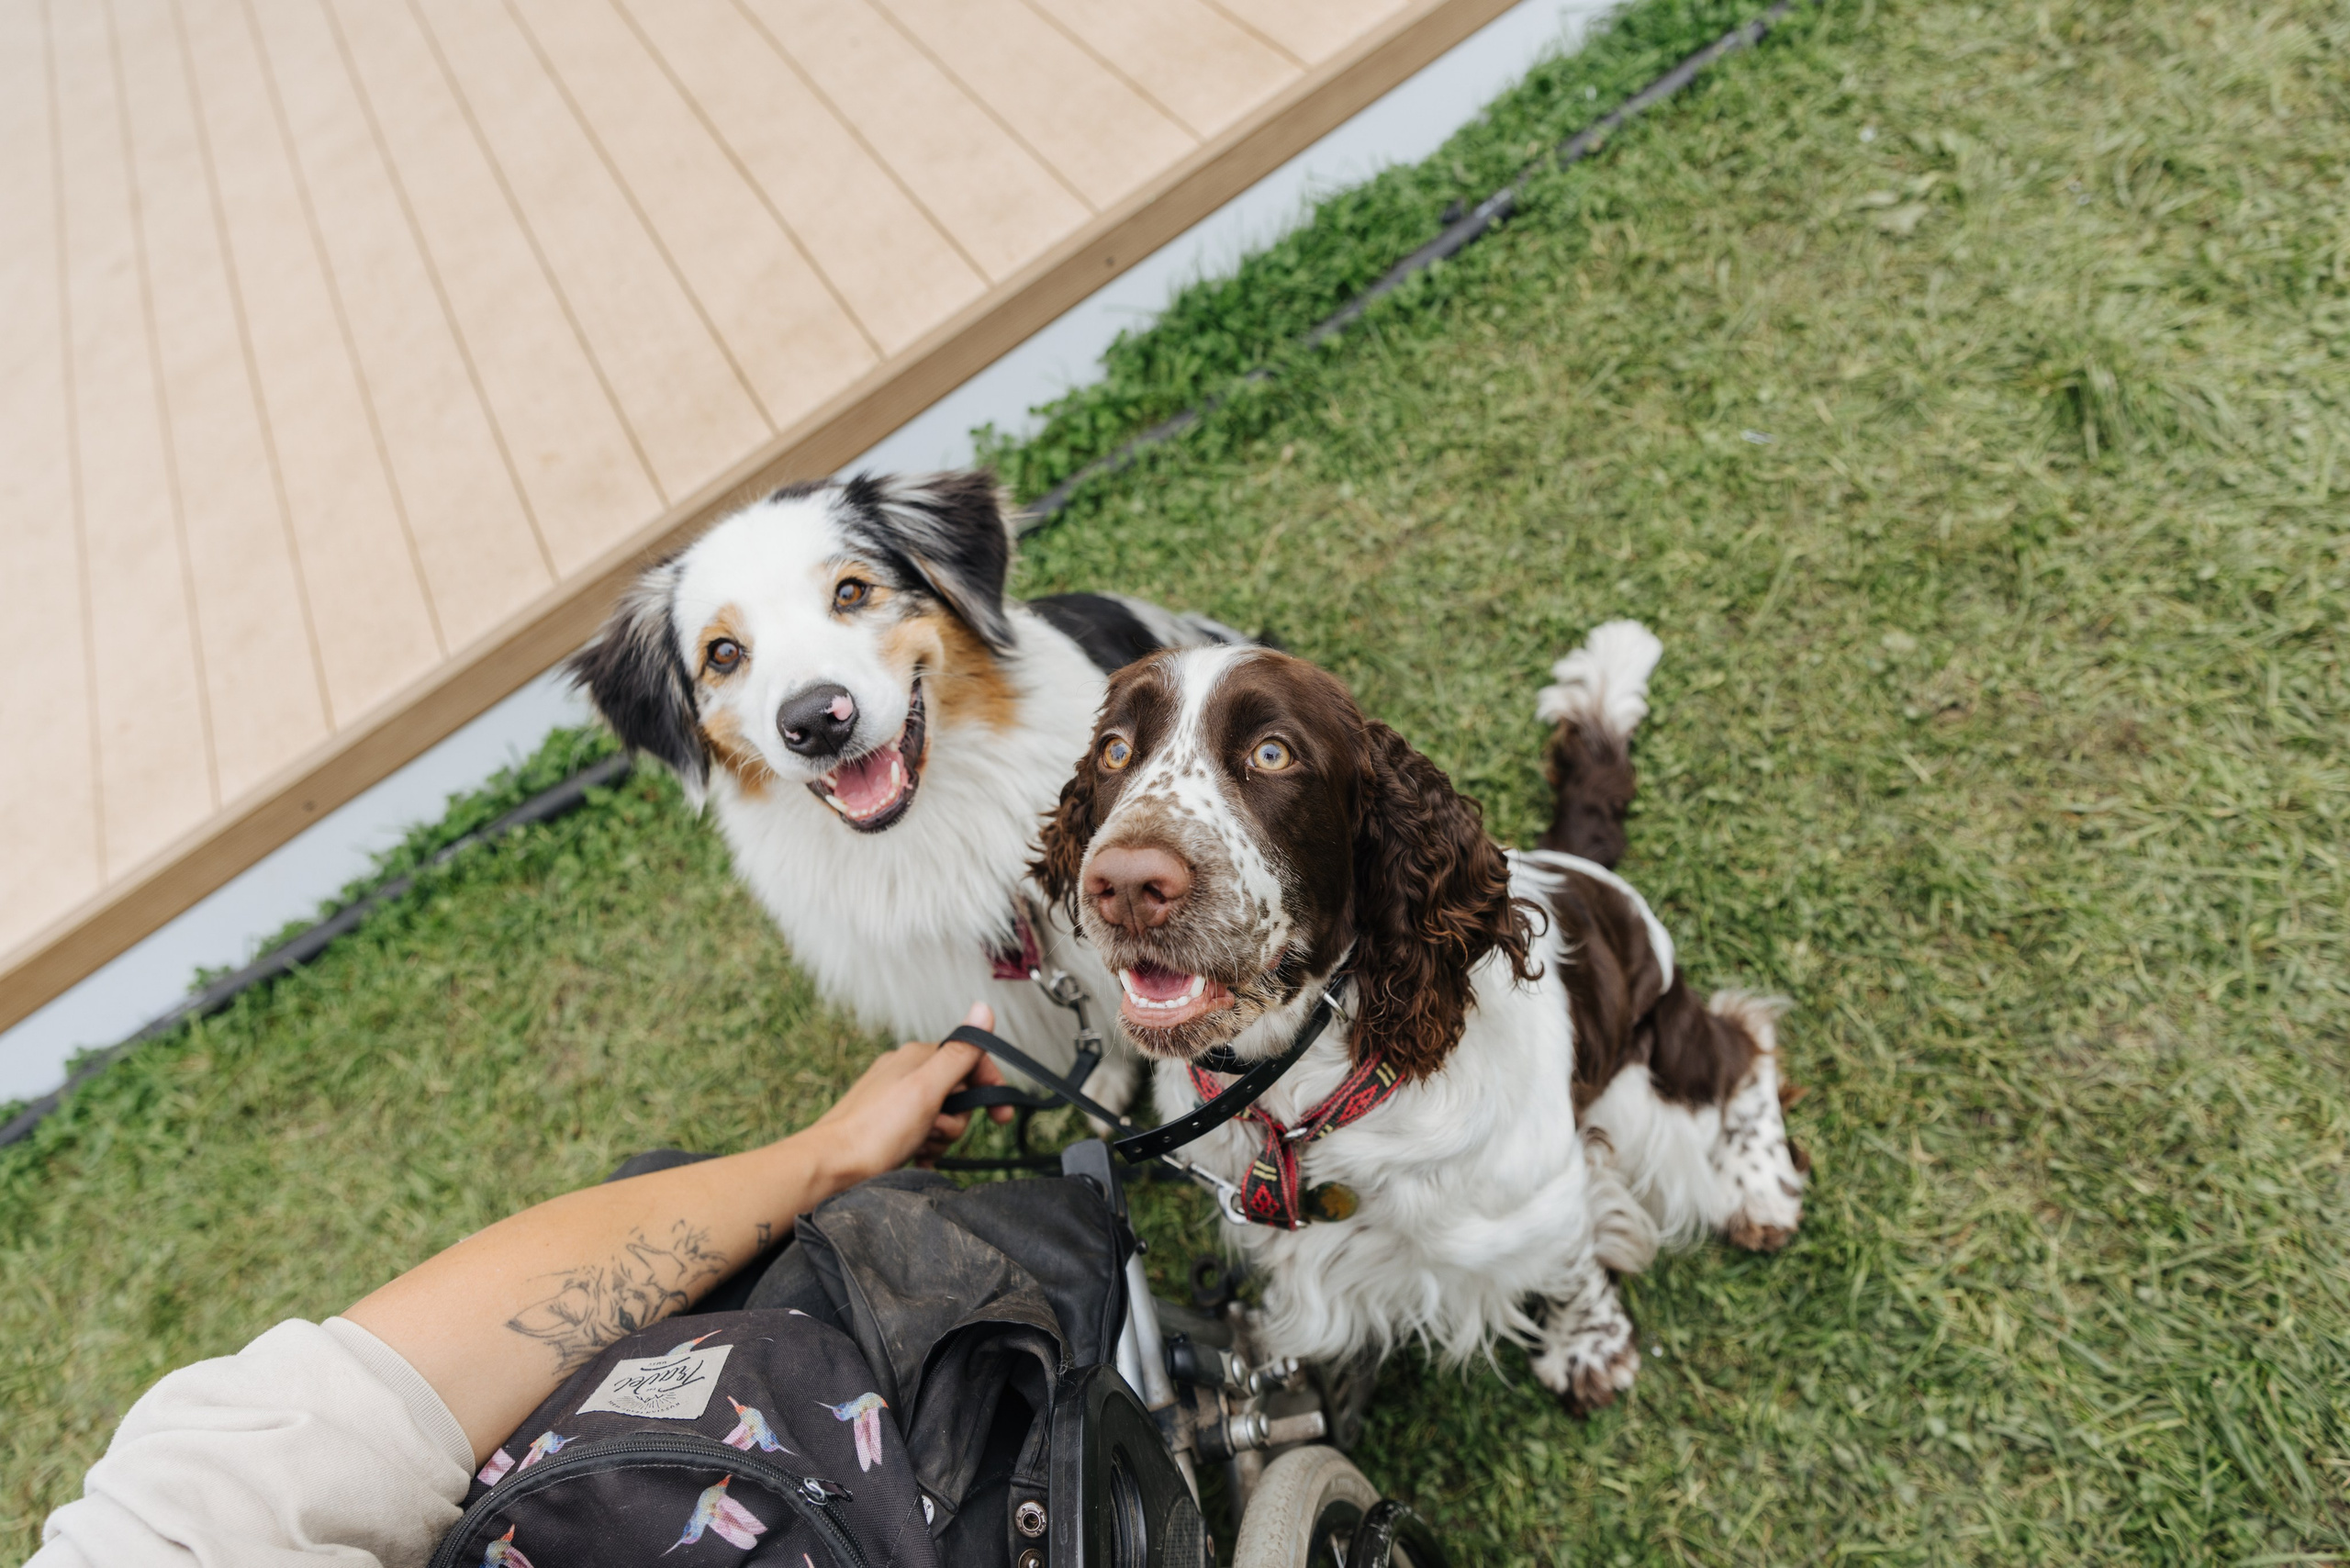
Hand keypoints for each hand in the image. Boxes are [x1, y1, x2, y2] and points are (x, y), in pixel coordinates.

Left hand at [799, 1003, 1010, 1190]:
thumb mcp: (927, 1089)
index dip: (990, 1087)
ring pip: (942, 1117)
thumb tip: (983, 1009)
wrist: (831, 1166)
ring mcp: (896, 1099)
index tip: (1002, 1116)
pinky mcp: (889, 1124)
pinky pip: (923, 1134)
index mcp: (916, 1057)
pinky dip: (924, 1148)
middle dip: (956, 1120)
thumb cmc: (875, 1131)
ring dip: (939, 1138)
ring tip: (917, 1146)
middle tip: (936, 1130)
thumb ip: (959, 1053)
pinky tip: (913, 1158)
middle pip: (959, 1094)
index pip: (970, 1060)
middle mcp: (905, 1072)